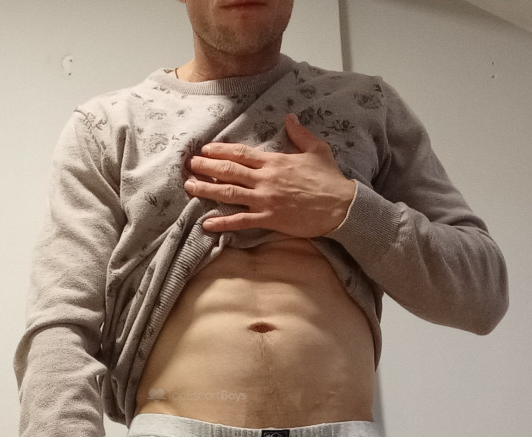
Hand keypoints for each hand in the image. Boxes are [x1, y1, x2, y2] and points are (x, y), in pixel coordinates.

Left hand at [184, 113, 356, 236]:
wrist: (341, 206)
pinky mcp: (269, 219)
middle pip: (229, 171)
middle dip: (206, 167)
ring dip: (207, 190)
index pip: (241, 154)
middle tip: (189, 166)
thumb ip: (300, 134)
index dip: (221, 151)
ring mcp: (265, 200)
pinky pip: (241, 221)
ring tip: (189, 187)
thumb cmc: (330, 179)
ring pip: (229, 194)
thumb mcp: (317, 150)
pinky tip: (206, 224)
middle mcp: (265, 179)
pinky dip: (222, 223)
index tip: (205, 149)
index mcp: (274, 162)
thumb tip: (290, 118)